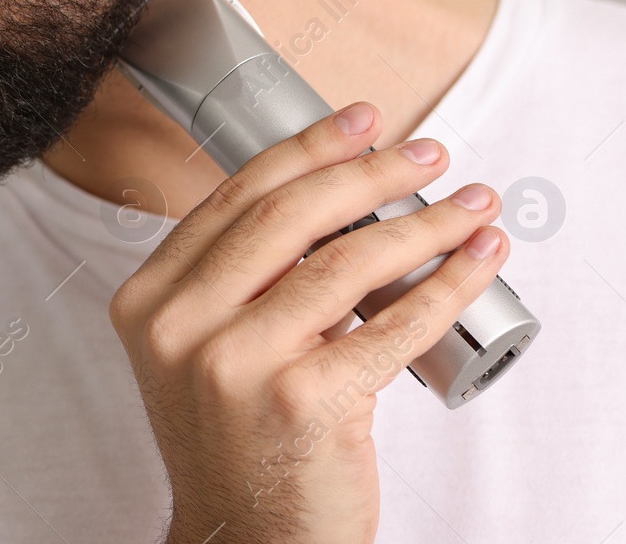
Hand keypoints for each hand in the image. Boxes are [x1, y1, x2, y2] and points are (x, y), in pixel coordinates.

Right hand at [108, 102, 507, 543]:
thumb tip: (333, 198)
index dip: (306, 150)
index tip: (361, 123)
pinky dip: (446, 286)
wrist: (244, 541)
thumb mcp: (200, 350)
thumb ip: (235, 281)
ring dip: (423, 225)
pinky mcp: (302, 402)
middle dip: (370, 173)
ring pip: (347, 264)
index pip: (234, 199)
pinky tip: (476, 262)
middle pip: (289, 218)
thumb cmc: (237, 443)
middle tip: (428, 155)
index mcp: (149, 300)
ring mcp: (236, 364)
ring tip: (470, 206)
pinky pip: (392, 327)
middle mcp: (181, 326)